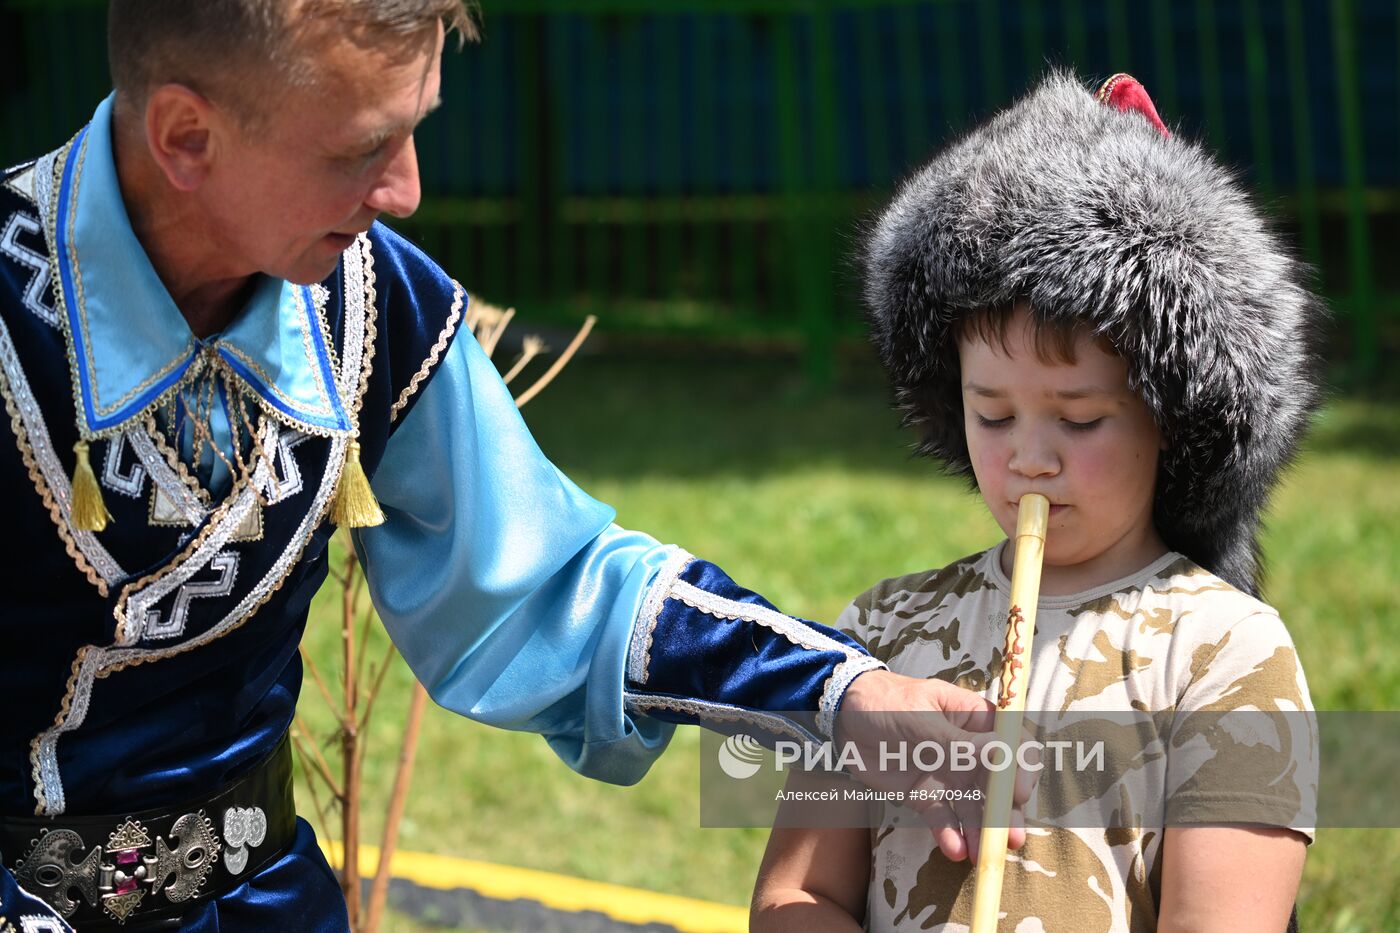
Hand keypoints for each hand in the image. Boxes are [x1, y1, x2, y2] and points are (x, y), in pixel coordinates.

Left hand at [836, 670, 1036, 861]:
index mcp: (974, 720)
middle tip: (1011, 839)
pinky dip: (950, 835)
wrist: (841, 717)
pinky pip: (943, 819)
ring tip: (986, 856)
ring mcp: (948, 775)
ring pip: (974, 808)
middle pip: (998, 784)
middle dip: (1007, 812)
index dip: (1021, 769)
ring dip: (983, 831)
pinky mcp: (926, 795)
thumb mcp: (918, 718)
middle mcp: (968, 751)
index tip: (1019, 793)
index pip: (1012, 744)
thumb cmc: (883, 702)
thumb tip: (1000, 753)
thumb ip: (955, 742)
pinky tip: (956, 851)